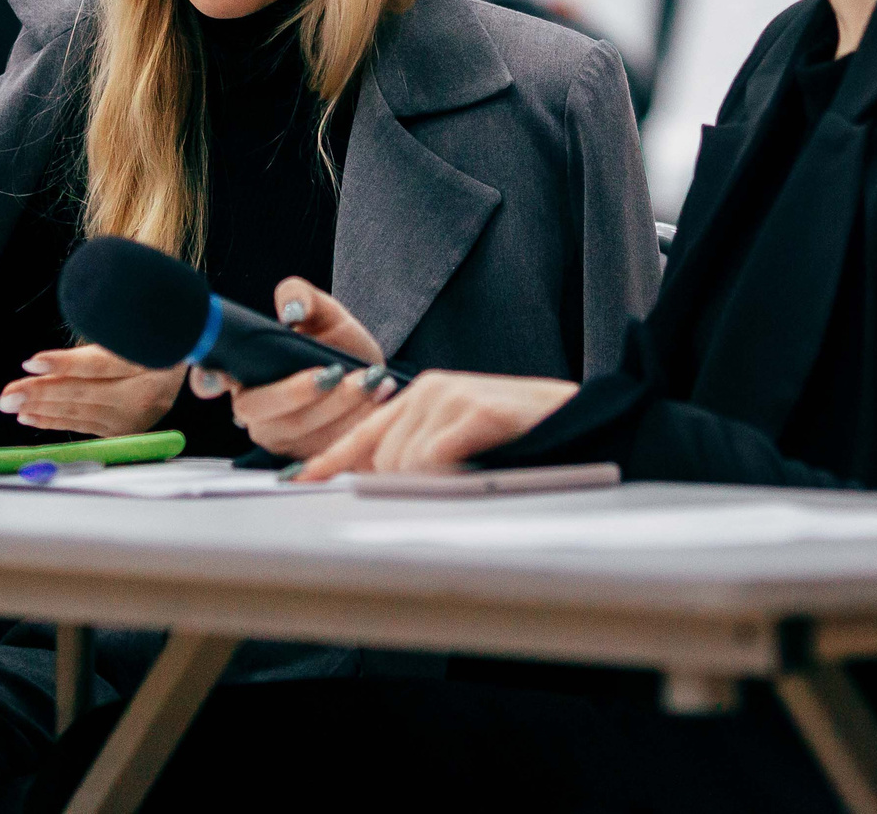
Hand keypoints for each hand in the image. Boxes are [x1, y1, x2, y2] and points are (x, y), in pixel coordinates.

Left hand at [0, 345, 183, 436]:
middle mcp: (147, 394)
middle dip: (41, 394)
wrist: (189, 349)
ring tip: (12, 404)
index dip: (65, 363)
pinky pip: (84, 426)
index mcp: (152, 361)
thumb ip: (97, 344)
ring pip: (81, 412)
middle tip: (7, 395)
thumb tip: (48, 360)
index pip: (101, 364)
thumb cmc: (151, 333)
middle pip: (86, 393)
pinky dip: (55, 421)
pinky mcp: (128, 430)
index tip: (32, 363)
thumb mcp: (132, 328)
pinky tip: (31, 417)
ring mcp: (138, 417)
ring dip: (42, 409)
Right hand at [198, 279, 394, 458]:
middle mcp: (253, 408)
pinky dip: (356, 421)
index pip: (209, 378)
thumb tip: (290, 310)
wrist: (373, 377)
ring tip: (370, 379)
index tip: (214, 379)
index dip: (205, 380)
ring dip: (337, 406)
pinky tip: (378, 396)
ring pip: (297, 431)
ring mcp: (278, 437)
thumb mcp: (323, 312)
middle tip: (334, 371)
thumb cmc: (337, 343)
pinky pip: (326, 447)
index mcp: (243, 371)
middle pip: (258, 410)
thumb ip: (302, 296)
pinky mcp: (308, 457)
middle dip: (298, 392)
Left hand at [297, 371, 580, 479]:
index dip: (330, 461)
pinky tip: (477, 468)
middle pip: (383, 459)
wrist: (578, 421)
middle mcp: (428, 389)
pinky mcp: (471, 409)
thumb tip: (376, 483)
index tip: (298, 482)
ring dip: (434, 484)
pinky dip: (449, 475)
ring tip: (475, 473)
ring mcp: (449, 395)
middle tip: (451, 485)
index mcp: (421, 397)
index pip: (363, 434)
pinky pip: (433, 461)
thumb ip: (420, 455)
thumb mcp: (461, 442)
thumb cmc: (520, 438)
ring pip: (406, 465)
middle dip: (404, 487)